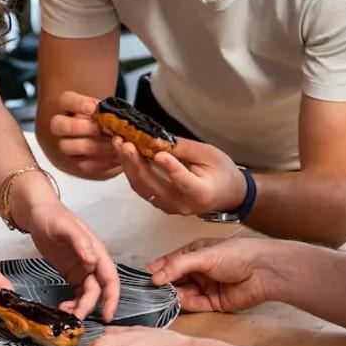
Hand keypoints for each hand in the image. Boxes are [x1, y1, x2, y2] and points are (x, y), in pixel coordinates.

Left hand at [14, 188, 119, 319]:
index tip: (107, 315)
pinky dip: (73, 303)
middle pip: (99, 289)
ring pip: (88, 294)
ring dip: (80, 306)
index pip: (110, 277)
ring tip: (66, 314)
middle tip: (76, 319)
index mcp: (97, 250)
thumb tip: (92, 260)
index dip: (112, 297)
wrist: (36, 214)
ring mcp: (82, 269)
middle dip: (91, 306)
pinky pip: (77, 293)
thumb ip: (79, 240)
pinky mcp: (71, 274)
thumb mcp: (64, 225)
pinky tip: (64, 308)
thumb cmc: (52, 215)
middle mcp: (93, 261)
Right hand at [48, 91, 121, 179]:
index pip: (65, 100)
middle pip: (57, 124)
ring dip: (94, 146)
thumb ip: (108, 111)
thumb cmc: (109, 121)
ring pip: (67, 146)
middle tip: (100, 128)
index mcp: (68, 106)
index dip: (77, 104)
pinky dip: (102, 162)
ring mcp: (66, 146)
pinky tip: (117, 156)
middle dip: (80, 127)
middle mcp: (61, 126)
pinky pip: (84, 165)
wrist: (110, 139)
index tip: (92, 108)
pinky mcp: (76, 165)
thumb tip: (115, 116)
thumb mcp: (109, 111)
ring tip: (114, 144)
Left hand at [112, 136, 246, 216]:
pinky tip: (125, 153)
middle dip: (135, 162)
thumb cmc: (221, 171)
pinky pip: (142, 188)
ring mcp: (169, 207)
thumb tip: (156, 139)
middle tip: (124, 142)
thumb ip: (182, 148)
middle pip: (153, 185)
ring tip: (119, 144)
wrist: (226, 193)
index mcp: (200, 193)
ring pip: (143, 187)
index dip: (171, 168)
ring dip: (128, 165)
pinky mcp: (160, 203)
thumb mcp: (208, 154)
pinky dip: (132, 170)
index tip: (159, 153)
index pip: (183, 182)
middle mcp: (182, 204)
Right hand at [146, 236, 281, 312]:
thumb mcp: (203, 255)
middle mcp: (198, 270)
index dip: (156, 269)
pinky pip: (196, 305)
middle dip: (162, 285)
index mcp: (193, 253)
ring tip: (162, 296)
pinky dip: (186, 304)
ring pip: (183, 293)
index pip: (169, 262)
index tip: (141, 277)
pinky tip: (178, 301)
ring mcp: (205, 287)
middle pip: (174, 279)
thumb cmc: (235, 254)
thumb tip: (154, 278)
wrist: (264, 271)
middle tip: (148, 291)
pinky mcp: (214, 303)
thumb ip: (177, 266)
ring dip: (173, 295)